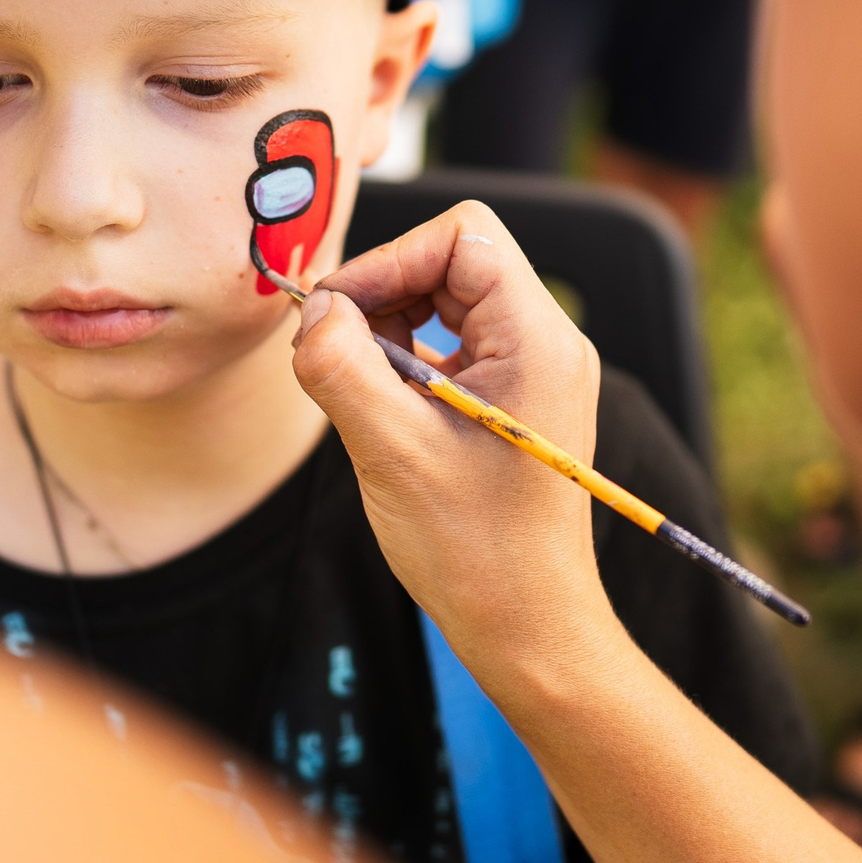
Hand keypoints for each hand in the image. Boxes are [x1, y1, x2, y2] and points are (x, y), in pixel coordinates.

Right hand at [292, 205, 619, 680]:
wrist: (528, 626)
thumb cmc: (476, 552)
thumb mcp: (391, 451)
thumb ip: (343, 367)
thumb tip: (314, 311)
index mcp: (537, 340)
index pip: (464, 236)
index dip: (390, 260)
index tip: (338, 313)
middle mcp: (547, 343)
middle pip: (454, 261)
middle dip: (384, 293)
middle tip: (333, 350)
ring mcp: (534, 371)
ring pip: (448, 301)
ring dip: (389, 328)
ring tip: (356, 386)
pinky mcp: (514, 399)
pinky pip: (453, 345)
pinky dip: (406, 360)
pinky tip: (381, 407)